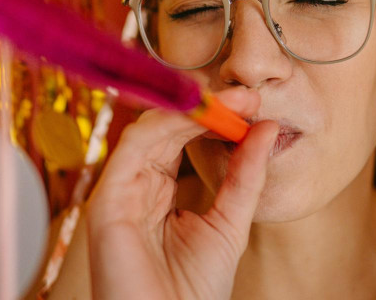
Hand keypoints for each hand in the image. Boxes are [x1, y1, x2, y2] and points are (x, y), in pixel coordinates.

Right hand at [86, 87, 277, 299]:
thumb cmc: (195, 290)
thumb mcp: (230, 220)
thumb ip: (246, 175)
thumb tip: (268, 128)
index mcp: (158, 189)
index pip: (182, 137)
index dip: (214, 115)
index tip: (252, 102)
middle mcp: (136, 184)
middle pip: (165, 127)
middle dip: (206, 105)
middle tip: (247, 96)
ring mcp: (120, 191)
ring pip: (149, 129)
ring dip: (190, 108)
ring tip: (231, 101)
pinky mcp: (107, 201)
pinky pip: (135, 147)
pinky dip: (166, 123)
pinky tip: (200, 114)